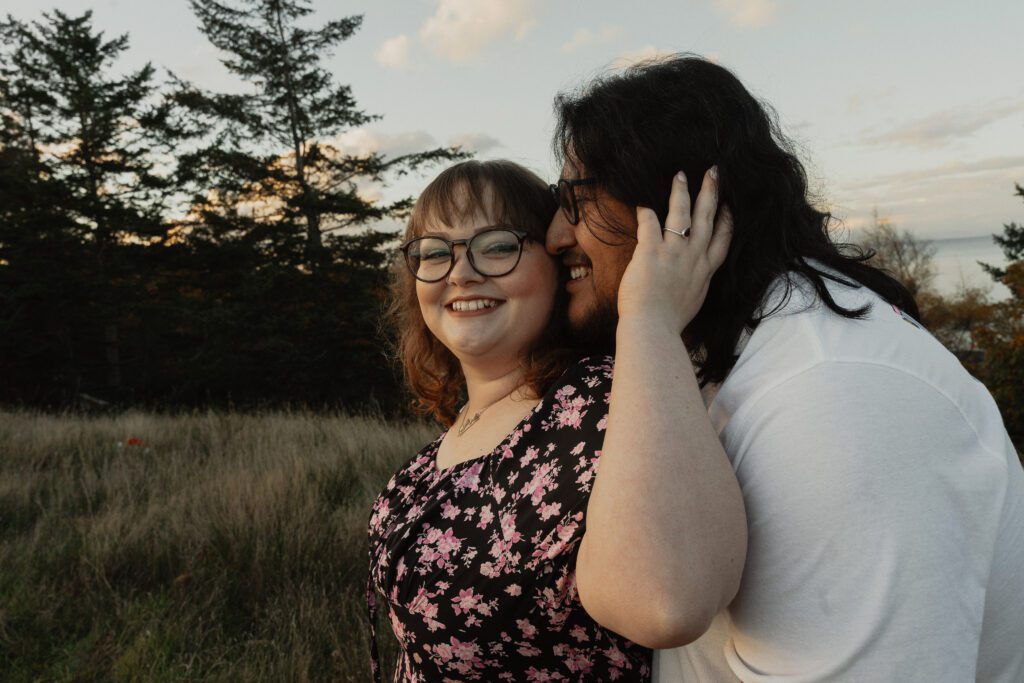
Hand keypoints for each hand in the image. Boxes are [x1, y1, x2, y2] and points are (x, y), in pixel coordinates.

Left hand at [616, 168, 732, 333]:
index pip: (722, 241)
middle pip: (707, 219)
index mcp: (704, 273)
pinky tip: (641, 200)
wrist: (653, 330)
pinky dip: (645, 210)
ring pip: (682, 215)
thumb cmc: (668, 324)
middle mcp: (693, 259)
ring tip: (681, 175)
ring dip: (682, 192)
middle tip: (714, 172)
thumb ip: (693, 288)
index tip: (729, 206)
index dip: (727, 221)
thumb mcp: (691, 304)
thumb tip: (689, 284)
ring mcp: (674, 254)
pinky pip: (649, 223)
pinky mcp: (651, 252)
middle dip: (711, 193)